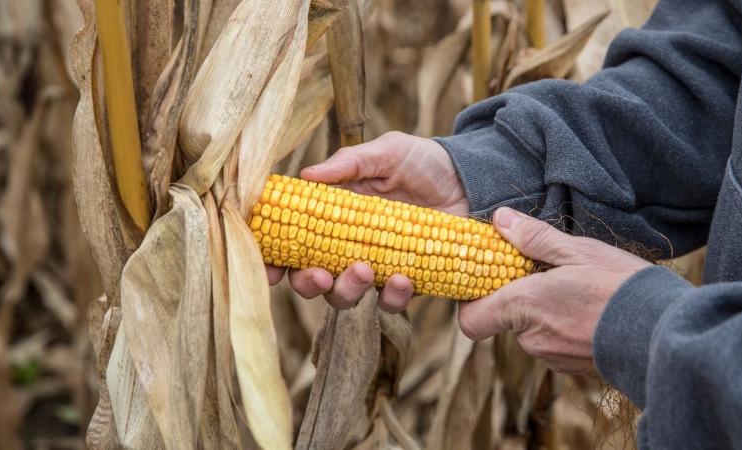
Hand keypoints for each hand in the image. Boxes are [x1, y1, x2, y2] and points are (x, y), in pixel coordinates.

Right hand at [266, 131, 468, 310]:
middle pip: (312, 278)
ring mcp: (377, 268)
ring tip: (363, 269)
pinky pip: (391, 302)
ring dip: (347, 290)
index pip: (294, 242)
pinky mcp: (408, 282)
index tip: (268, 268)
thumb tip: (307, 175)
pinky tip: (403, 278)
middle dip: (307, 282)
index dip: (275, 259)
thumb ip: (350, 163)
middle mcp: (348, 246)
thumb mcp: (387, 152)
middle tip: (318, 273)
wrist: (474, 182)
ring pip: (346, 297)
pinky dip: (393, 295)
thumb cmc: (424, 162)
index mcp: (333, 215)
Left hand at [458, 208, 651, 376]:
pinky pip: (557, 345)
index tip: (491, 281)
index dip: (474, 303)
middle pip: (507, 320)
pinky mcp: (575, 370)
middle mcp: (531, 339)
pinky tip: (593, 312)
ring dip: (548, 313)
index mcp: (523, 306)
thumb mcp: (579, 251)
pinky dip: (567, 329)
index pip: (470, 320)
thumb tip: (499, 220)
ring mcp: (553, 358)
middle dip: (523, 299)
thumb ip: (534, 238)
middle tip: (551, 275)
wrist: (664, 334)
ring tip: (580, 292)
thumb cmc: (620, 286)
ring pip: (534, 332)